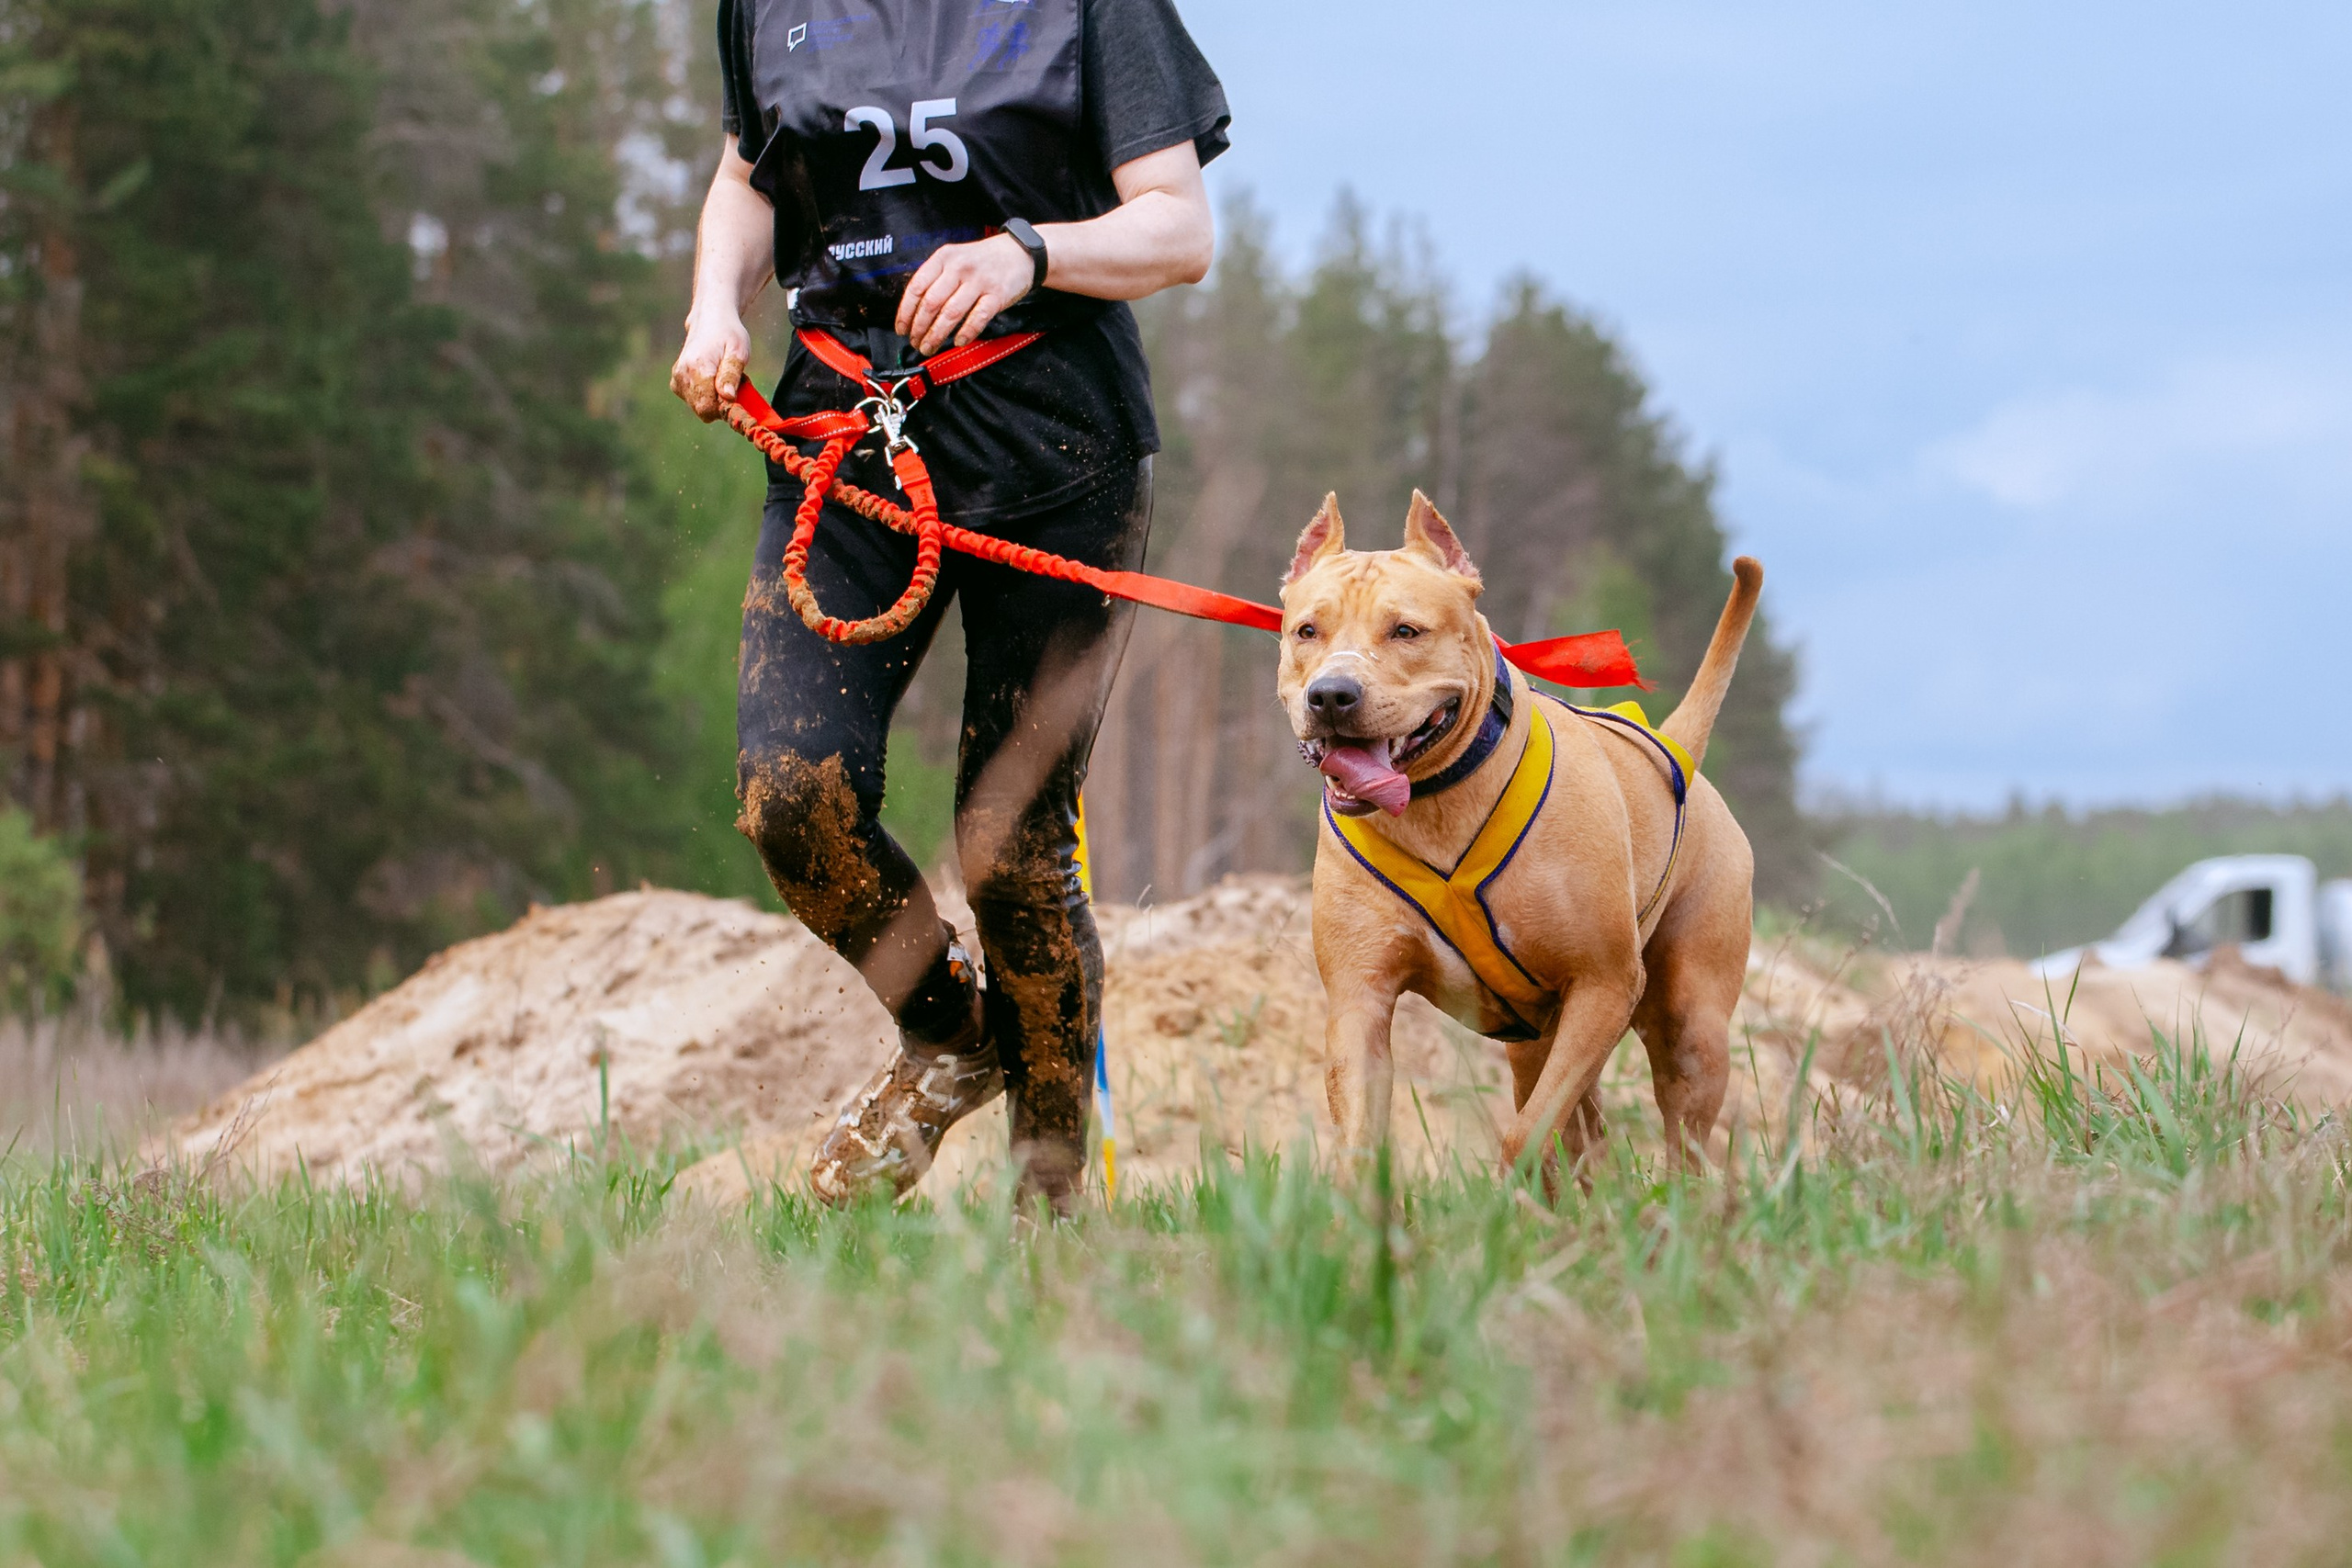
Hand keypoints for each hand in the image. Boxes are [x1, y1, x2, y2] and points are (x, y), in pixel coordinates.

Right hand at [670, 308, 749, 421]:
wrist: (710, 320)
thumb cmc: (728, 334)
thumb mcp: (738, 351)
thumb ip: (731, 375)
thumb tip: (727, 397)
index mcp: (697, 368)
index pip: (707, 408)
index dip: (725, 409)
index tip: (737, 396)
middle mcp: (682, 375)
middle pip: (703, 410)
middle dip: (721, 404)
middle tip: (732, 383)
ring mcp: (677, 379)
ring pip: (699, 407)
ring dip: (714, 399)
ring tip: (721, 378)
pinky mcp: (676, 383)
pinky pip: (694, 401)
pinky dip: (706, 395)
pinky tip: (712, 379)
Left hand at [895, 232, 1033, 354]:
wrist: (1019, 252)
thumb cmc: (982, 261)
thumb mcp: (954, 259)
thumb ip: (936, 279)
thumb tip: (915, 312)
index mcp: (943, 258)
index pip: (917, 287)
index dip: (906, 312)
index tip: (902, 329)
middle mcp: (959, 267)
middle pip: (931, 303)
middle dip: (919, 328)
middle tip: (915, 342)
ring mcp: (979, 281)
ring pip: (951, 313)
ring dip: (937, 335)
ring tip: (930, 346)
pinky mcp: (997, 295)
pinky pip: (977, 318)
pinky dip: (966, 333)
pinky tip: (958, 342)